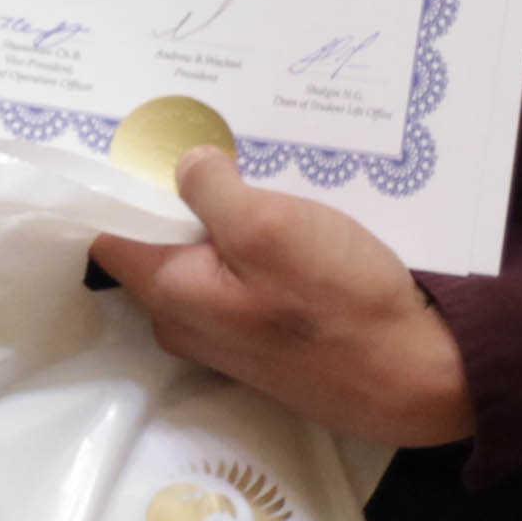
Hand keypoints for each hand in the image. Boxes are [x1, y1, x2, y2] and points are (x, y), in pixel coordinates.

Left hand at [90, 148, 479, 447]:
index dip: (115, 186)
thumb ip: (210, 189)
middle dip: (176, 200)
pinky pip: (239, 283)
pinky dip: (254, 253)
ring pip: (203, 262)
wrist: (414, 379)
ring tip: (262, 184)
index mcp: (167, 293)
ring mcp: (224, 337)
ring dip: (225, 224)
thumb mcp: (269, 225)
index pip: (107, 235)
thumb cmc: (337, 302)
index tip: (138, 142)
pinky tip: (291, 229)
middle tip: (214, 149)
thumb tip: (183, 164)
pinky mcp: (263, 341)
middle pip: (155, 245)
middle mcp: (182, 322)